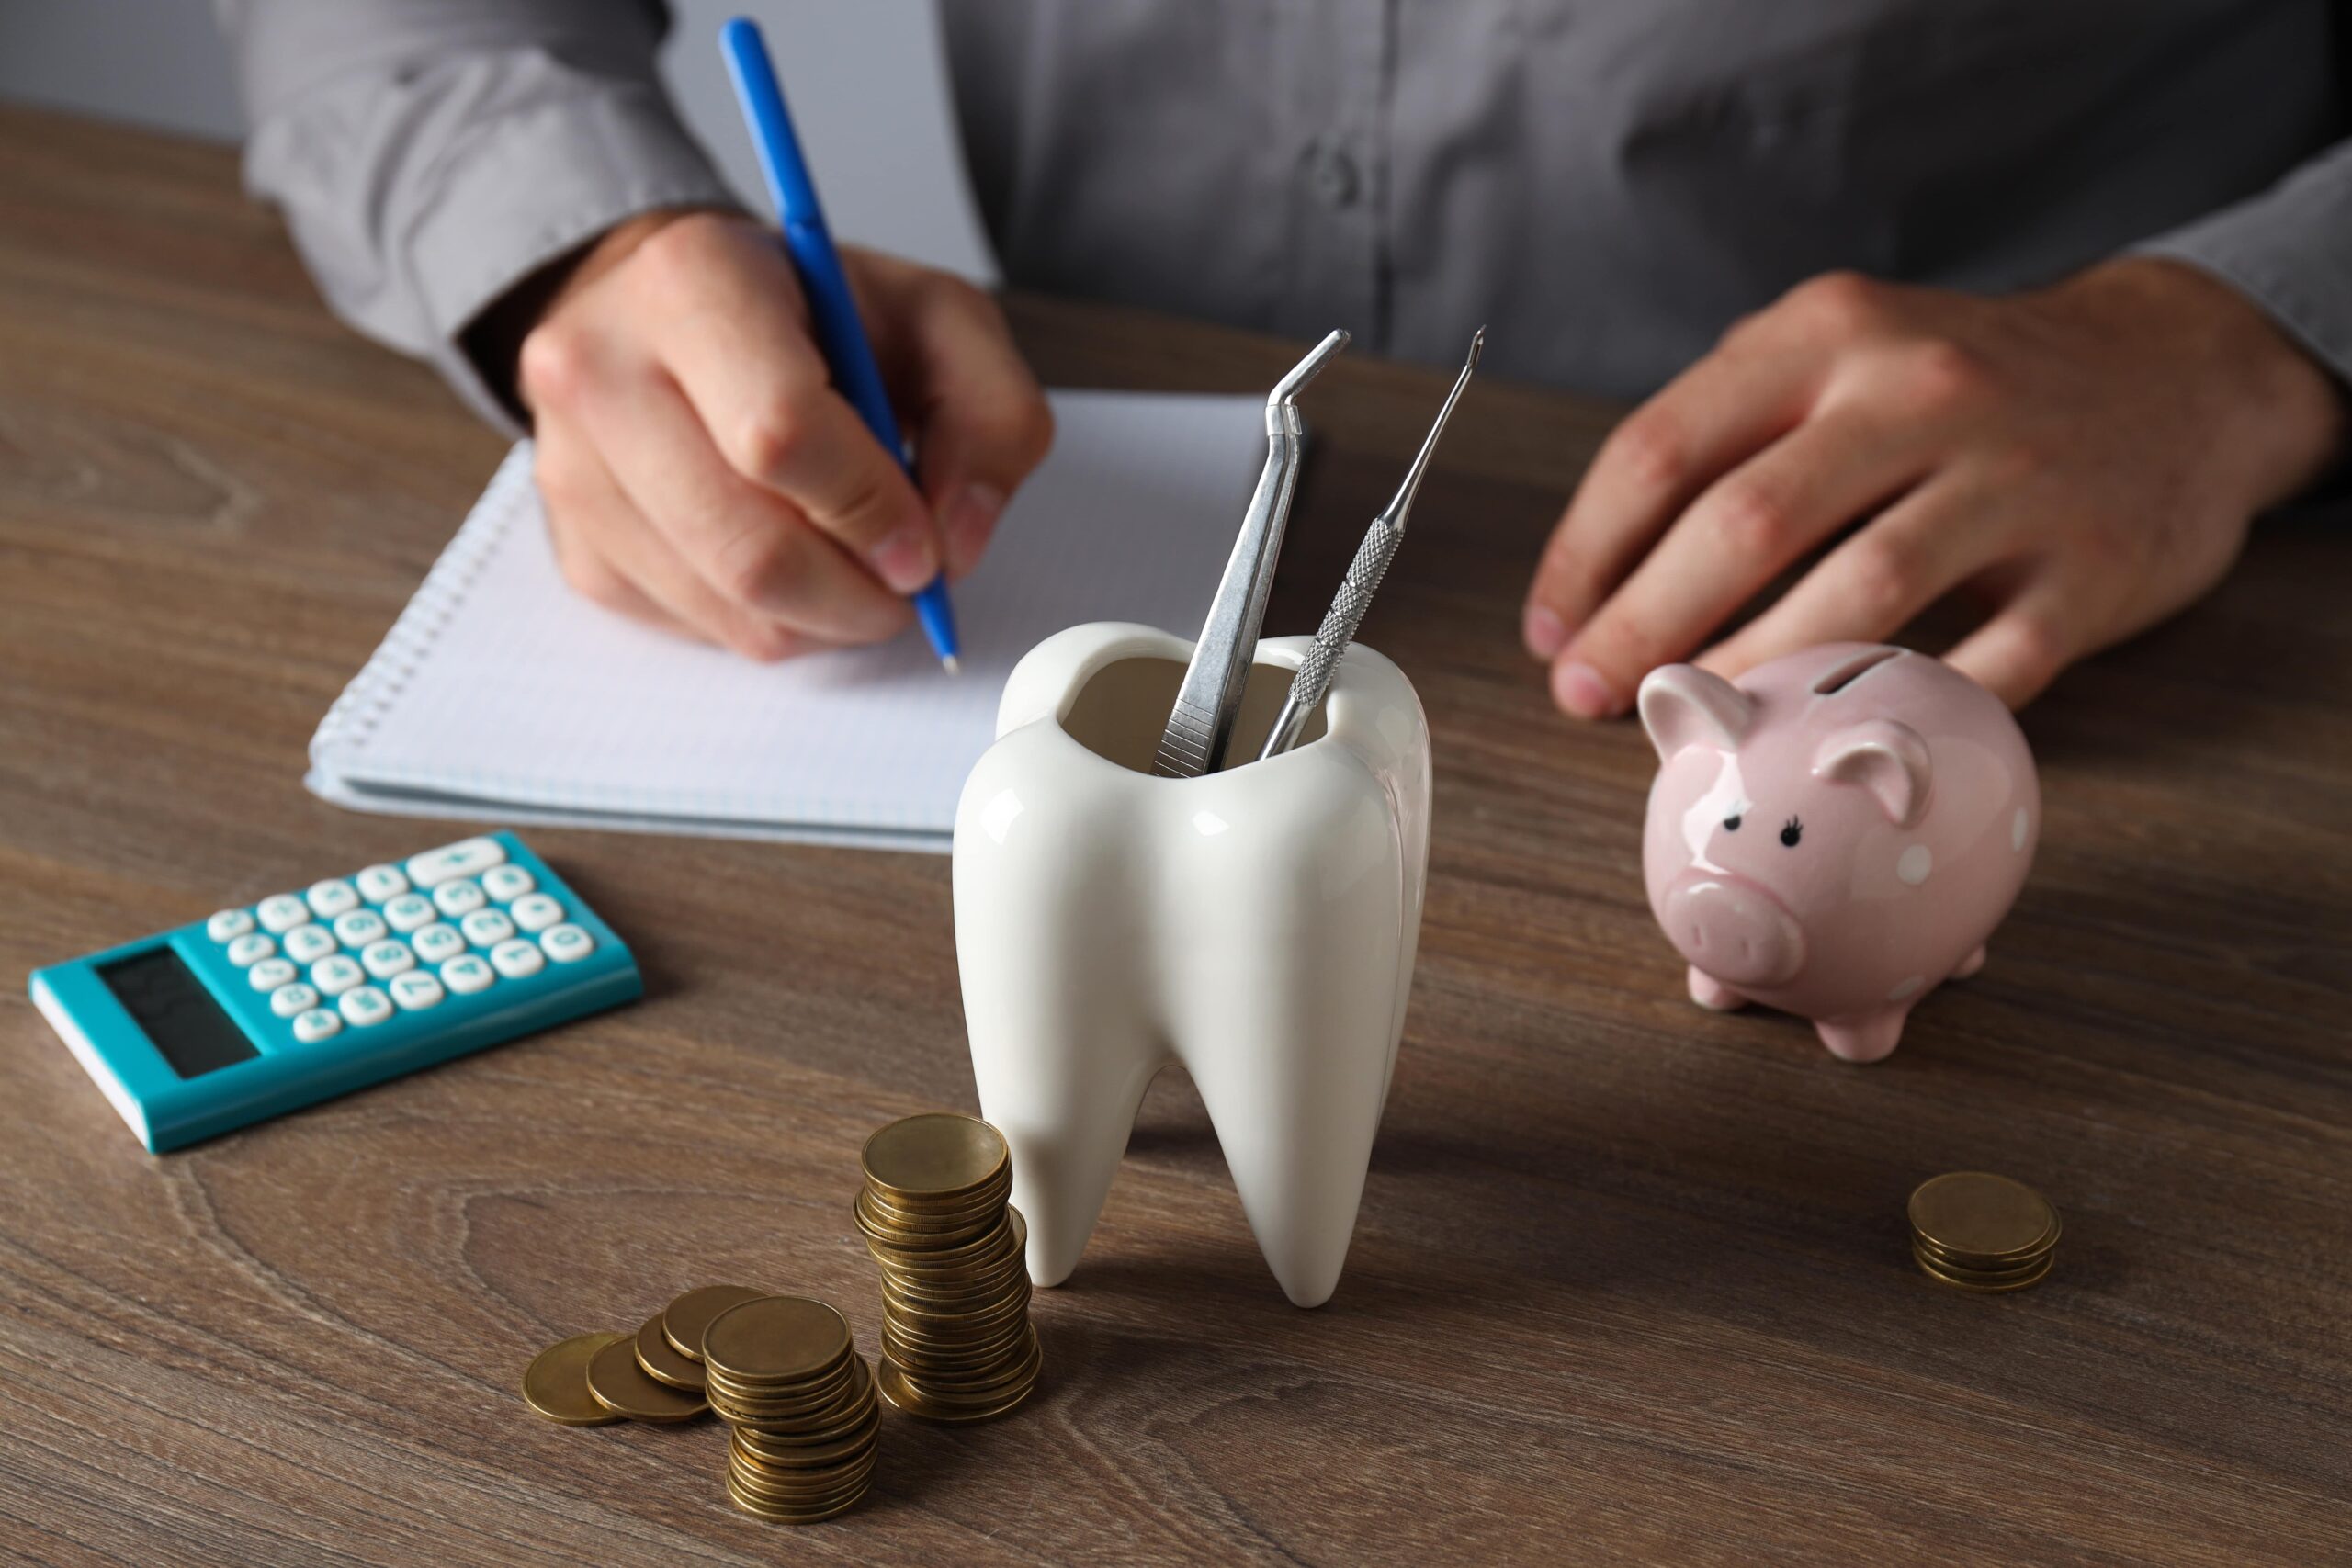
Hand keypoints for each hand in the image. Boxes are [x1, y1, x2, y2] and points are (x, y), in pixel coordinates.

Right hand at [515, 210, 1052, 658]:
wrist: (673, 311)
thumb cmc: (810, 312)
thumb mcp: (936, 317)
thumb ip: (990, 413)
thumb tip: (958, 541)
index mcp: (688, 280)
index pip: (779, 435)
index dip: (871, 508)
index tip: (925, 542)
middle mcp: (599, 370)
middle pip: (751, 548)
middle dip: (859, 592)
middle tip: (908, 583)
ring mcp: (572, 467)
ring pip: (729, 607)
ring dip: (826, 617)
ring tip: (858, 565)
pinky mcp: (575, 547)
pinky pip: (697, 629)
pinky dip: (773, 619)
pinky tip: (792, 558)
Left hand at [1522, 259, 2344, 712]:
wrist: (2177, 370)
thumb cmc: (1961, 382)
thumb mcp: (1839, 349)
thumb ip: (1724, 428)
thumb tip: (1593, 574)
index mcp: (1828, 335)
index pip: (1662, 450)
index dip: (1584, 555)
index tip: (1550, 631)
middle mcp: (1918, 391)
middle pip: (1743, 525)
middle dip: (1641, 629)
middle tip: (1586, 697)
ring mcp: (2014, 478)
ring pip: (1858, 595)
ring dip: (1753, 678)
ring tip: (1690, 727)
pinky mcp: (2091, 566)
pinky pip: (1984, 664)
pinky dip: (1900, 714)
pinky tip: (1831, 749)